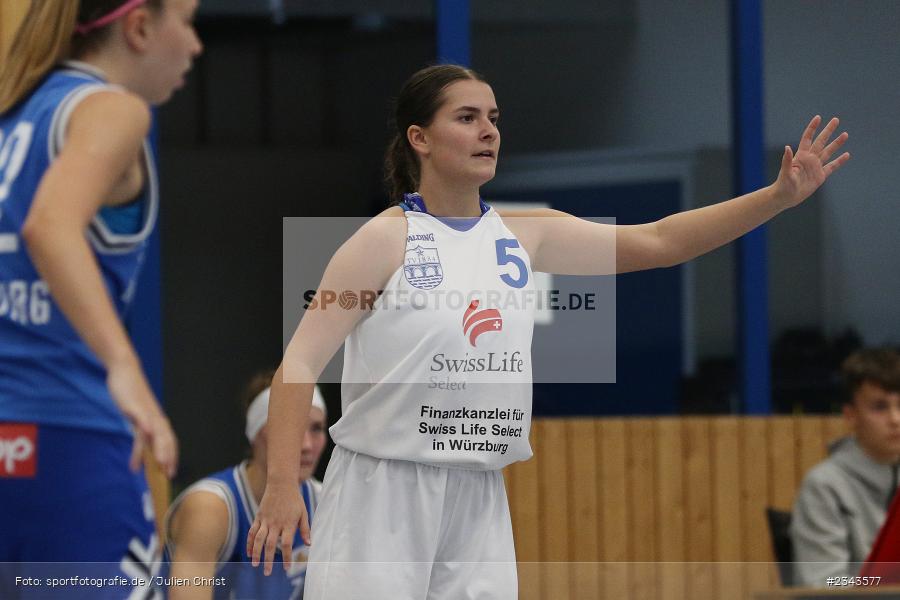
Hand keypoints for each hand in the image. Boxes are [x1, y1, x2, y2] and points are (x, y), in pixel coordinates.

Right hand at [106, 358, 177, 476]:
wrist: (125, 371)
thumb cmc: (130, 395)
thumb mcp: (136, 416)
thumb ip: (140, 430)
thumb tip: (142, 447)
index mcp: (157, 421)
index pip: (169, 442)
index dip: (171, 457)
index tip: (171, 472)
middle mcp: (155, 417)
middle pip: (166, 440)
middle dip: (168, 458)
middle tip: (167, 474)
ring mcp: (146, 412)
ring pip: (156, 433)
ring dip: (159, 449)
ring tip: (158, 464)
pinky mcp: (135, 406)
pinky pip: (141, 419)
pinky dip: (145, 428)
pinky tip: (145, 435)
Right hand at [247, 481, 310, 575]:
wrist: (281, 484)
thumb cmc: (295, 499)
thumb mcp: (304, 513)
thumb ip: (305, 529)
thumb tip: (309, 544)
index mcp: (288, 524)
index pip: (286, 544)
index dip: (286, 557)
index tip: (286, 568)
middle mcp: (275, 523)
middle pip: (270, 545)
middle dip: (268, 560)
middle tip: (267, 573)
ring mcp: (265, 520)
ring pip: (258, 540)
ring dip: (256, 553)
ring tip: (254, 565)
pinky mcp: (258, 517)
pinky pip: (252, 532)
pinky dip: (250, 543)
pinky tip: (249, 553)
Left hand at [774, 115, 849, 208]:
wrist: (786, 197)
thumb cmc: (783, 185)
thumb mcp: (785, 172)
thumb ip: (787, 160)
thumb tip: (787, 147)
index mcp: (800, 156)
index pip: (807, 138)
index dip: (812, 128)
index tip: (818, 118)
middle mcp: (809, 159)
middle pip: (821, 141)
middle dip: (828, 131)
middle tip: (836, 119)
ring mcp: (815, 167)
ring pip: (828, 152)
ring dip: (836, 143)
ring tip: (845, 134)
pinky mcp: (820, 176)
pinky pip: (832, 167)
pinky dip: (839, 161)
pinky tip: (847, 155)